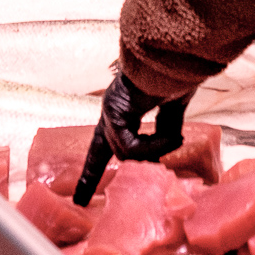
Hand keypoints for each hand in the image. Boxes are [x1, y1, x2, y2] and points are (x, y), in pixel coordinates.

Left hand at [71, 74, 189, 206]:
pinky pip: (131, 146)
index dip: (96, 164)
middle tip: (79, 199)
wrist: (175, 55)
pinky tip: (172, 137)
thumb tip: (169, 145)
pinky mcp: (116, 112)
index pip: (106, 140)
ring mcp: (111, 111)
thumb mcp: (172, 107)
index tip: (83, 186)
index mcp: (122, 109)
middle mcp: (111, 111)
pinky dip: (155, 146)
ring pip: (125, 153)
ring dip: (155, 151)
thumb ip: (166, 127)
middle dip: (89, 176)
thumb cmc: (175, 73)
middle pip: (98, 151)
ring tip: (176, 139)